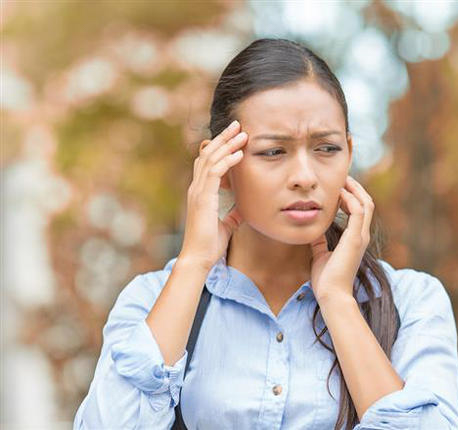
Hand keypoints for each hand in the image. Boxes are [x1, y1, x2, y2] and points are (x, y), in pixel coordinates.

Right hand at [179, 120, 247, 270]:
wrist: (199, 258)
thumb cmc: (210, 244)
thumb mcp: (226, 226)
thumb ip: (233, 215)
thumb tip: (243, 209)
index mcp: (201, 192)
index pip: (208, 162)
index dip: (220, 147)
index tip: (235, 136)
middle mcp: (196, 188)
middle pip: (207, 154)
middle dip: (223, 138)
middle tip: (238, 124)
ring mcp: (198, 192)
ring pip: (210, 159)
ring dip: (227, 144)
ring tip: (242, 133)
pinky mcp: (203, 198)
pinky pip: (214, 173)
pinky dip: (227, 161)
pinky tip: (239, 154)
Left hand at [309, 175, 374, 302]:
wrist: (331, 295)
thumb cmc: (326, 280)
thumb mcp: (320, 254)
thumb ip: (320, 242)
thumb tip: (313, 231)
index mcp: (356, 239)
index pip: (360, 210)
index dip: (351, 195)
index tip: (338, 186)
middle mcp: (362, 235)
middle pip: (366, 202)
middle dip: (355, 187)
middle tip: (342, 177)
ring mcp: (360, 237)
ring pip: (366, 203)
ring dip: (354, 189)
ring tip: (342, 180)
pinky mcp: (355, 239)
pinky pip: (358, 211)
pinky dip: (350, 199)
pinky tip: (338, 194)